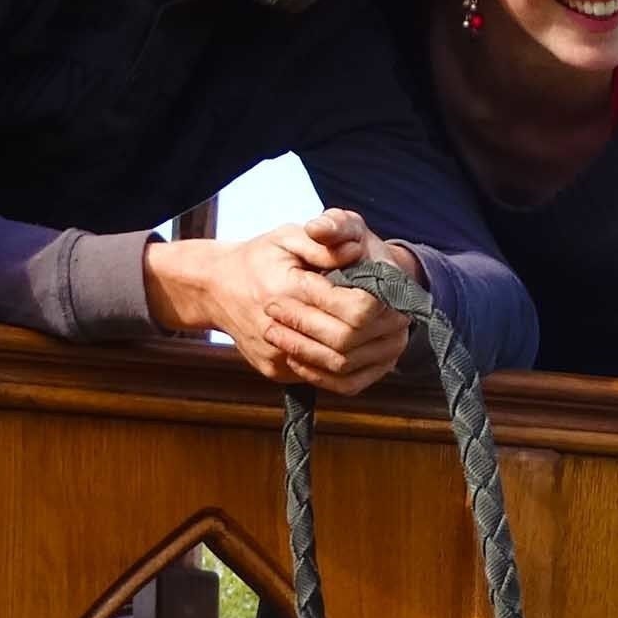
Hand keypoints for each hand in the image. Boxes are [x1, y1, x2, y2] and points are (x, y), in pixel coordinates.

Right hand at [144, 209, 413, 391]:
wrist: (214, 288)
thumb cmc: (257, 257)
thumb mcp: (287, 236)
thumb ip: (322, 242)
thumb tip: (355, 250)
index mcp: (285, 289)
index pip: (350, 308)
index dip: (380, 306)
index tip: (394, 297)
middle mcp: (277, 327)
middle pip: (348, 342)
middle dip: (382, 332)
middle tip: (403, 319)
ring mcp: (275, 356)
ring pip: (340, 368)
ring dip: (374, 354)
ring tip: (393, 336)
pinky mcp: (277, 372)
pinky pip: (325, 381)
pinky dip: (355, 370)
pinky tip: (370, 353)